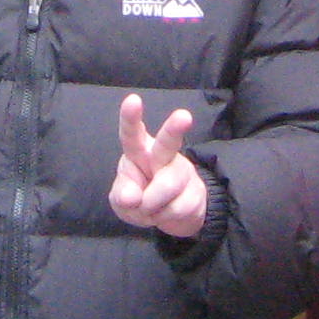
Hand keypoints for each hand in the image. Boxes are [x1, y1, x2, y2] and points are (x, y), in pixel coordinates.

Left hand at [110, 94, 207, 237]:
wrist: (173, 215)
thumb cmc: (141, 195)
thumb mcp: (122, 198)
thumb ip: (122, 194)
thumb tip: (131, 197)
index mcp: (138, 151)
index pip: (132, 133)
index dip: (131, 118)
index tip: (133, 100)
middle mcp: (162, 155)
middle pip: (168, 142)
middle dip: (175, 129)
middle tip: (184, 116)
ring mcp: (181, 172)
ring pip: (165, 188)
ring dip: (150, 207)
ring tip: (149, 208)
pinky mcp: (195, 191)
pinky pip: (174, 210)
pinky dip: (162, 218)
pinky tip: (164, 212)